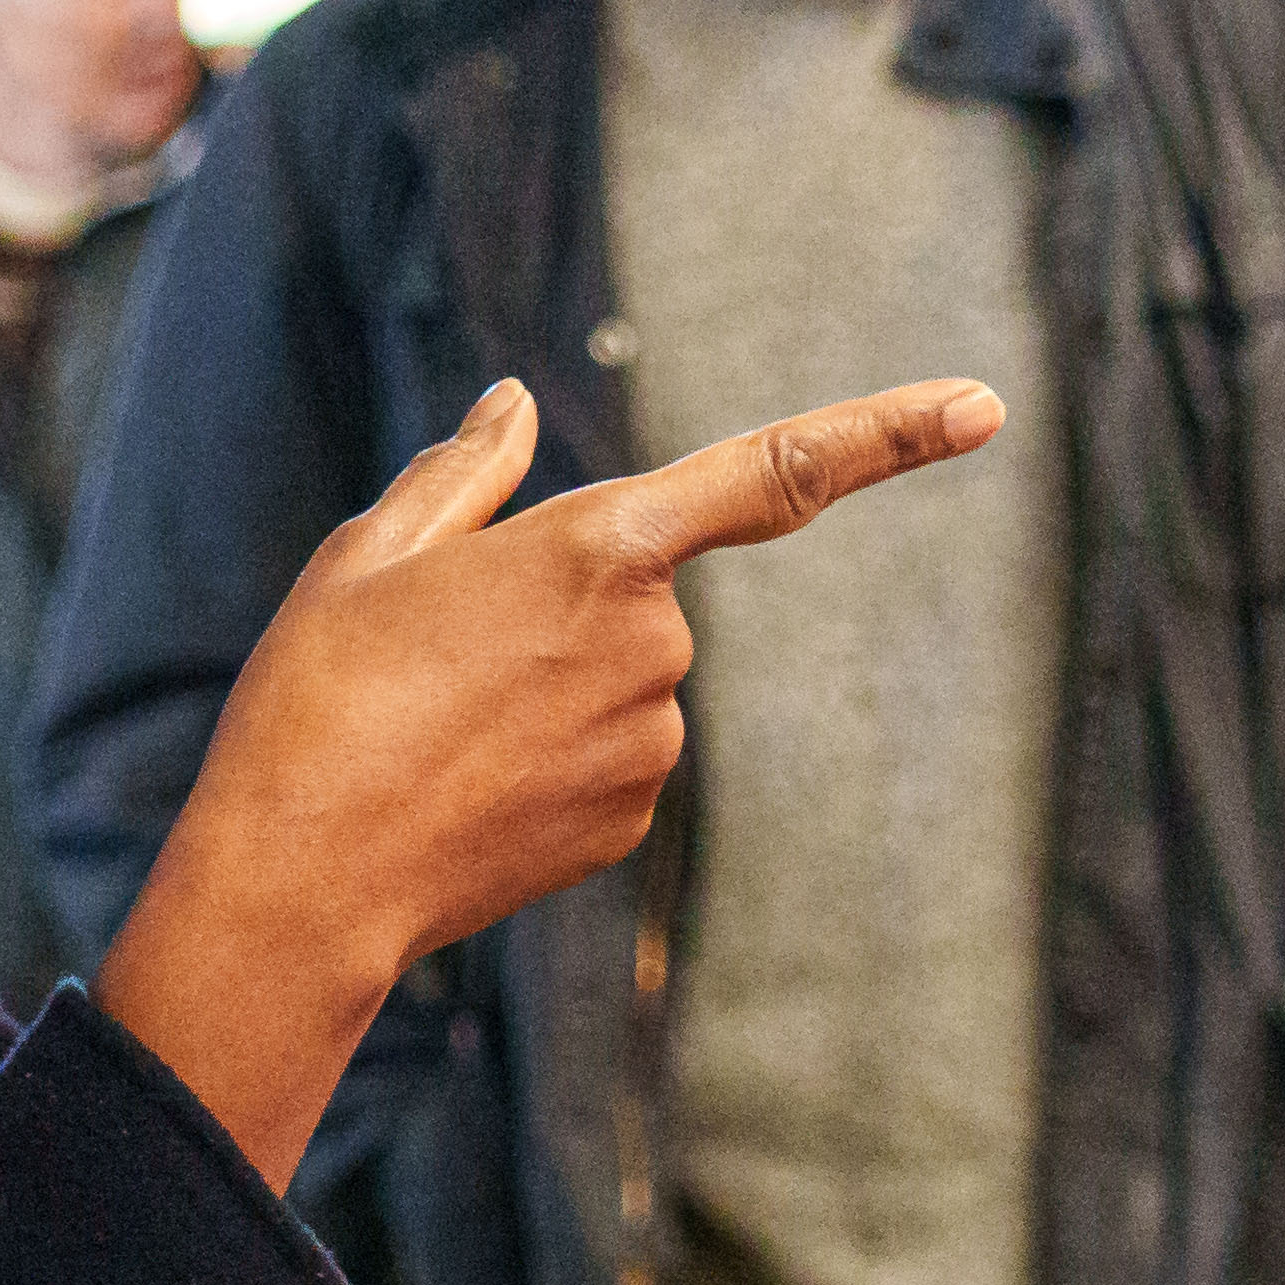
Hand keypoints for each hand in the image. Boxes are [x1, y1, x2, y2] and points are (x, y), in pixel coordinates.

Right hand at [90, 373, 1004, 1179]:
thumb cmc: (318, 697)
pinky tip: (461, 782)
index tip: (982, 404)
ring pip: (619, 678)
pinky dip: (543, 757)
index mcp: (602, 547)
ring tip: (433, 723)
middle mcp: (655, 644)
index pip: (776, 474)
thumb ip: (467, 473)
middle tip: (436, 650)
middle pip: (638, 592)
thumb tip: (518, 404)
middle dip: (559, 606)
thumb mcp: (371, 554)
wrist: (303, 880)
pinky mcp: (631, 819)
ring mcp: (652, 743)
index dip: (889, 432)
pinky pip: (605, 756)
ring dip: (546, 685)